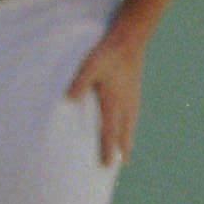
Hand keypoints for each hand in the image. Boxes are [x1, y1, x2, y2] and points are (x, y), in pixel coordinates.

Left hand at [67, 28, 145, 166]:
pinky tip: (129, 125)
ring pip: (131, 124)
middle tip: (122, 164)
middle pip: (124, 132)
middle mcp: (126, 103)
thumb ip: (79, 82)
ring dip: (128, 138)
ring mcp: (132, 97)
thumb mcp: (89, 66)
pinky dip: (131, 125)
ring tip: (127, 152)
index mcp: (114, 102)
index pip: (110, 131)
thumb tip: (69, 99)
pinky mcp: (134, 90)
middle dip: (122, 149)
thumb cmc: (106, 53)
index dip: (108, 148)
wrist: (130, 39)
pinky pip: (134, 114)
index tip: (108, 164)